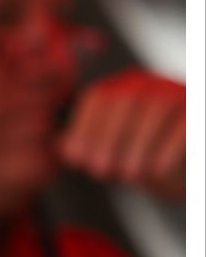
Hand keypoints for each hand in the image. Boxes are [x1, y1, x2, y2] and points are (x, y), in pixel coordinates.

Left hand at [57, 68, 185, 198]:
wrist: (192, 165)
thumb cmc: (154, 155)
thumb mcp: (119, 152)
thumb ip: (90, 146)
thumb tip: (65, 150)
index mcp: (123, 86)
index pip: (97, 97)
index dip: (84, 128)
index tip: (77, 159)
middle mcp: (151, 83)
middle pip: (123, 101)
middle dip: (106, 138)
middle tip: (99, 170)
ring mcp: (179, 92)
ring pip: (154, 110)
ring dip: (137, 144)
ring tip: (128, 174)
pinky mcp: (199, 109)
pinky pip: (186, 124)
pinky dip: (170, 147)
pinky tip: (158, 170)